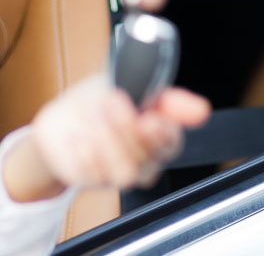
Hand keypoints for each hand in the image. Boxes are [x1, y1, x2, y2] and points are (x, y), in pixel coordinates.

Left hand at [28, 74, 208, 190]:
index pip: (171, 143)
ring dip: (107, 142)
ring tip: (93, 117)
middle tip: (111, 101)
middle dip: (127, 127)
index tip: (149, 118)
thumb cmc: (100, 101)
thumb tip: (201, 110)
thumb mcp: (129, 84)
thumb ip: (165, 98)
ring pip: (125, 173)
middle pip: (147, 157)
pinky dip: (83, 152)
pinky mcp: (90, 180)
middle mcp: (142, 159)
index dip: (163, 134)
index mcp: (157, 135)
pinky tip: (76, 136)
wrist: (61, 119)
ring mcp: (116, 173)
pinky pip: (92, 175)